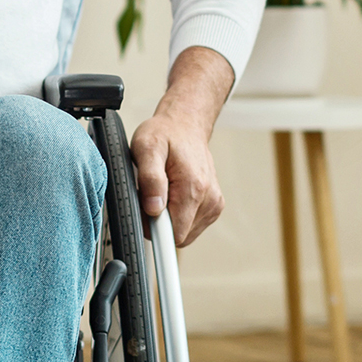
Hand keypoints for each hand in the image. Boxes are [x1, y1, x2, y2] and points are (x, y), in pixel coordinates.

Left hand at [130, 110, 223, 245]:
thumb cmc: (166, 134)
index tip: (147, 216)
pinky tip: (174, 194)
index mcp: (193, 187)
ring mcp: (213, 204)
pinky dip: (179, 215)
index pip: (175, 234)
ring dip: (170, 218)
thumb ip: (150, 179)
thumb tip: (154, 208)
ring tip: (163, 191)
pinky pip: (191, 226)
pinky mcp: (213, 206)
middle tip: (151, 195)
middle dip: (160, 222)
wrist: (185, 126)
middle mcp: (209, 199)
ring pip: (184, 233)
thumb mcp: (147, 147)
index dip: (156, 230)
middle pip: (178, 236)